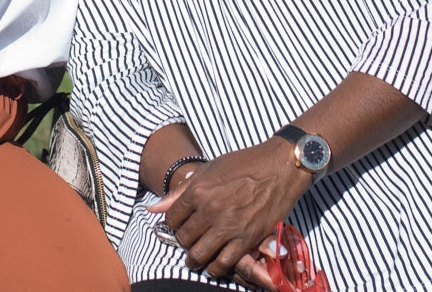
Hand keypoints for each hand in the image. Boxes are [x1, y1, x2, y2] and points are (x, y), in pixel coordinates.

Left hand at [147, 141, 309, 282]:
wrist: (279, 166)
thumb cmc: (244, 164)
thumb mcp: (208, 169)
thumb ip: (179, 191)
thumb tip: (152, 209)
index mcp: (198, 190)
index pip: (171, 219)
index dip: (174, 225)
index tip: (181, 226)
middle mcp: (210, 209)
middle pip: (184, 239)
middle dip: (184, 243)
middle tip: (190, 242)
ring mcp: (228, 225)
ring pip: (200, 255)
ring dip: (195, 260)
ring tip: (197, 260)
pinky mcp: (247, 238)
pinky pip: (223, 263)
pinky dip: (215, 268)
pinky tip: (215, 265)